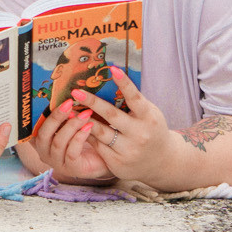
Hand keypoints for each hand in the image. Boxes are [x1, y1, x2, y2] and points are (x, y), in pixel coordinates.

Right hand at [29, 97, 114, 184]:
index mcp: (41, 140)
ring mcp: (57, 162)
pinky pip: (72, 152)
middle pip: (43, 134)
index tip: (51, 98)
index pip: (34, 126)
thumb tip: (66, 90)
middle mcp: (44, 152)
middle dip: (56, 117)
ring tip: (85, 113)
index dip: (40, 113)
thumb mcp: (71, 123)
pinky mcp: (72, 169)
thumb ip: (65, 112)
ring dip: (72, 125)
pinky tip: (89, 126)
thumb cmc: (86, 137)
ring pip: (58, 142)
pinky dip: (80, 137)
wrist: (104, 158)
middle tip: (69, 103)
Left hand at [71, 68, 176, 186]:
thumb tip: (113, 79)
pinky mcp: (117, 163)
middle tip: (75, 92)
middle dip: (92, 102)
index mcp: (149, 118)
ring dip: (84, 120)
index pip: (135, 98)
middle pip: (112, 115)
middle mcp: (139, 134)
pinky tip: (78, 127)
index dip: (124, 83)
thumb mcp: (150, 114)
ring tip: (70, 110)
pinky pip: (98, 146)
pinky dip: (87, 135)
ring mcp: (128, 150)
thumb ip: (134, 102)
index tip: (113, 69)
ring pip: (101, 132)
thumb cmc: (151, 130)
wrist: (160, 162)